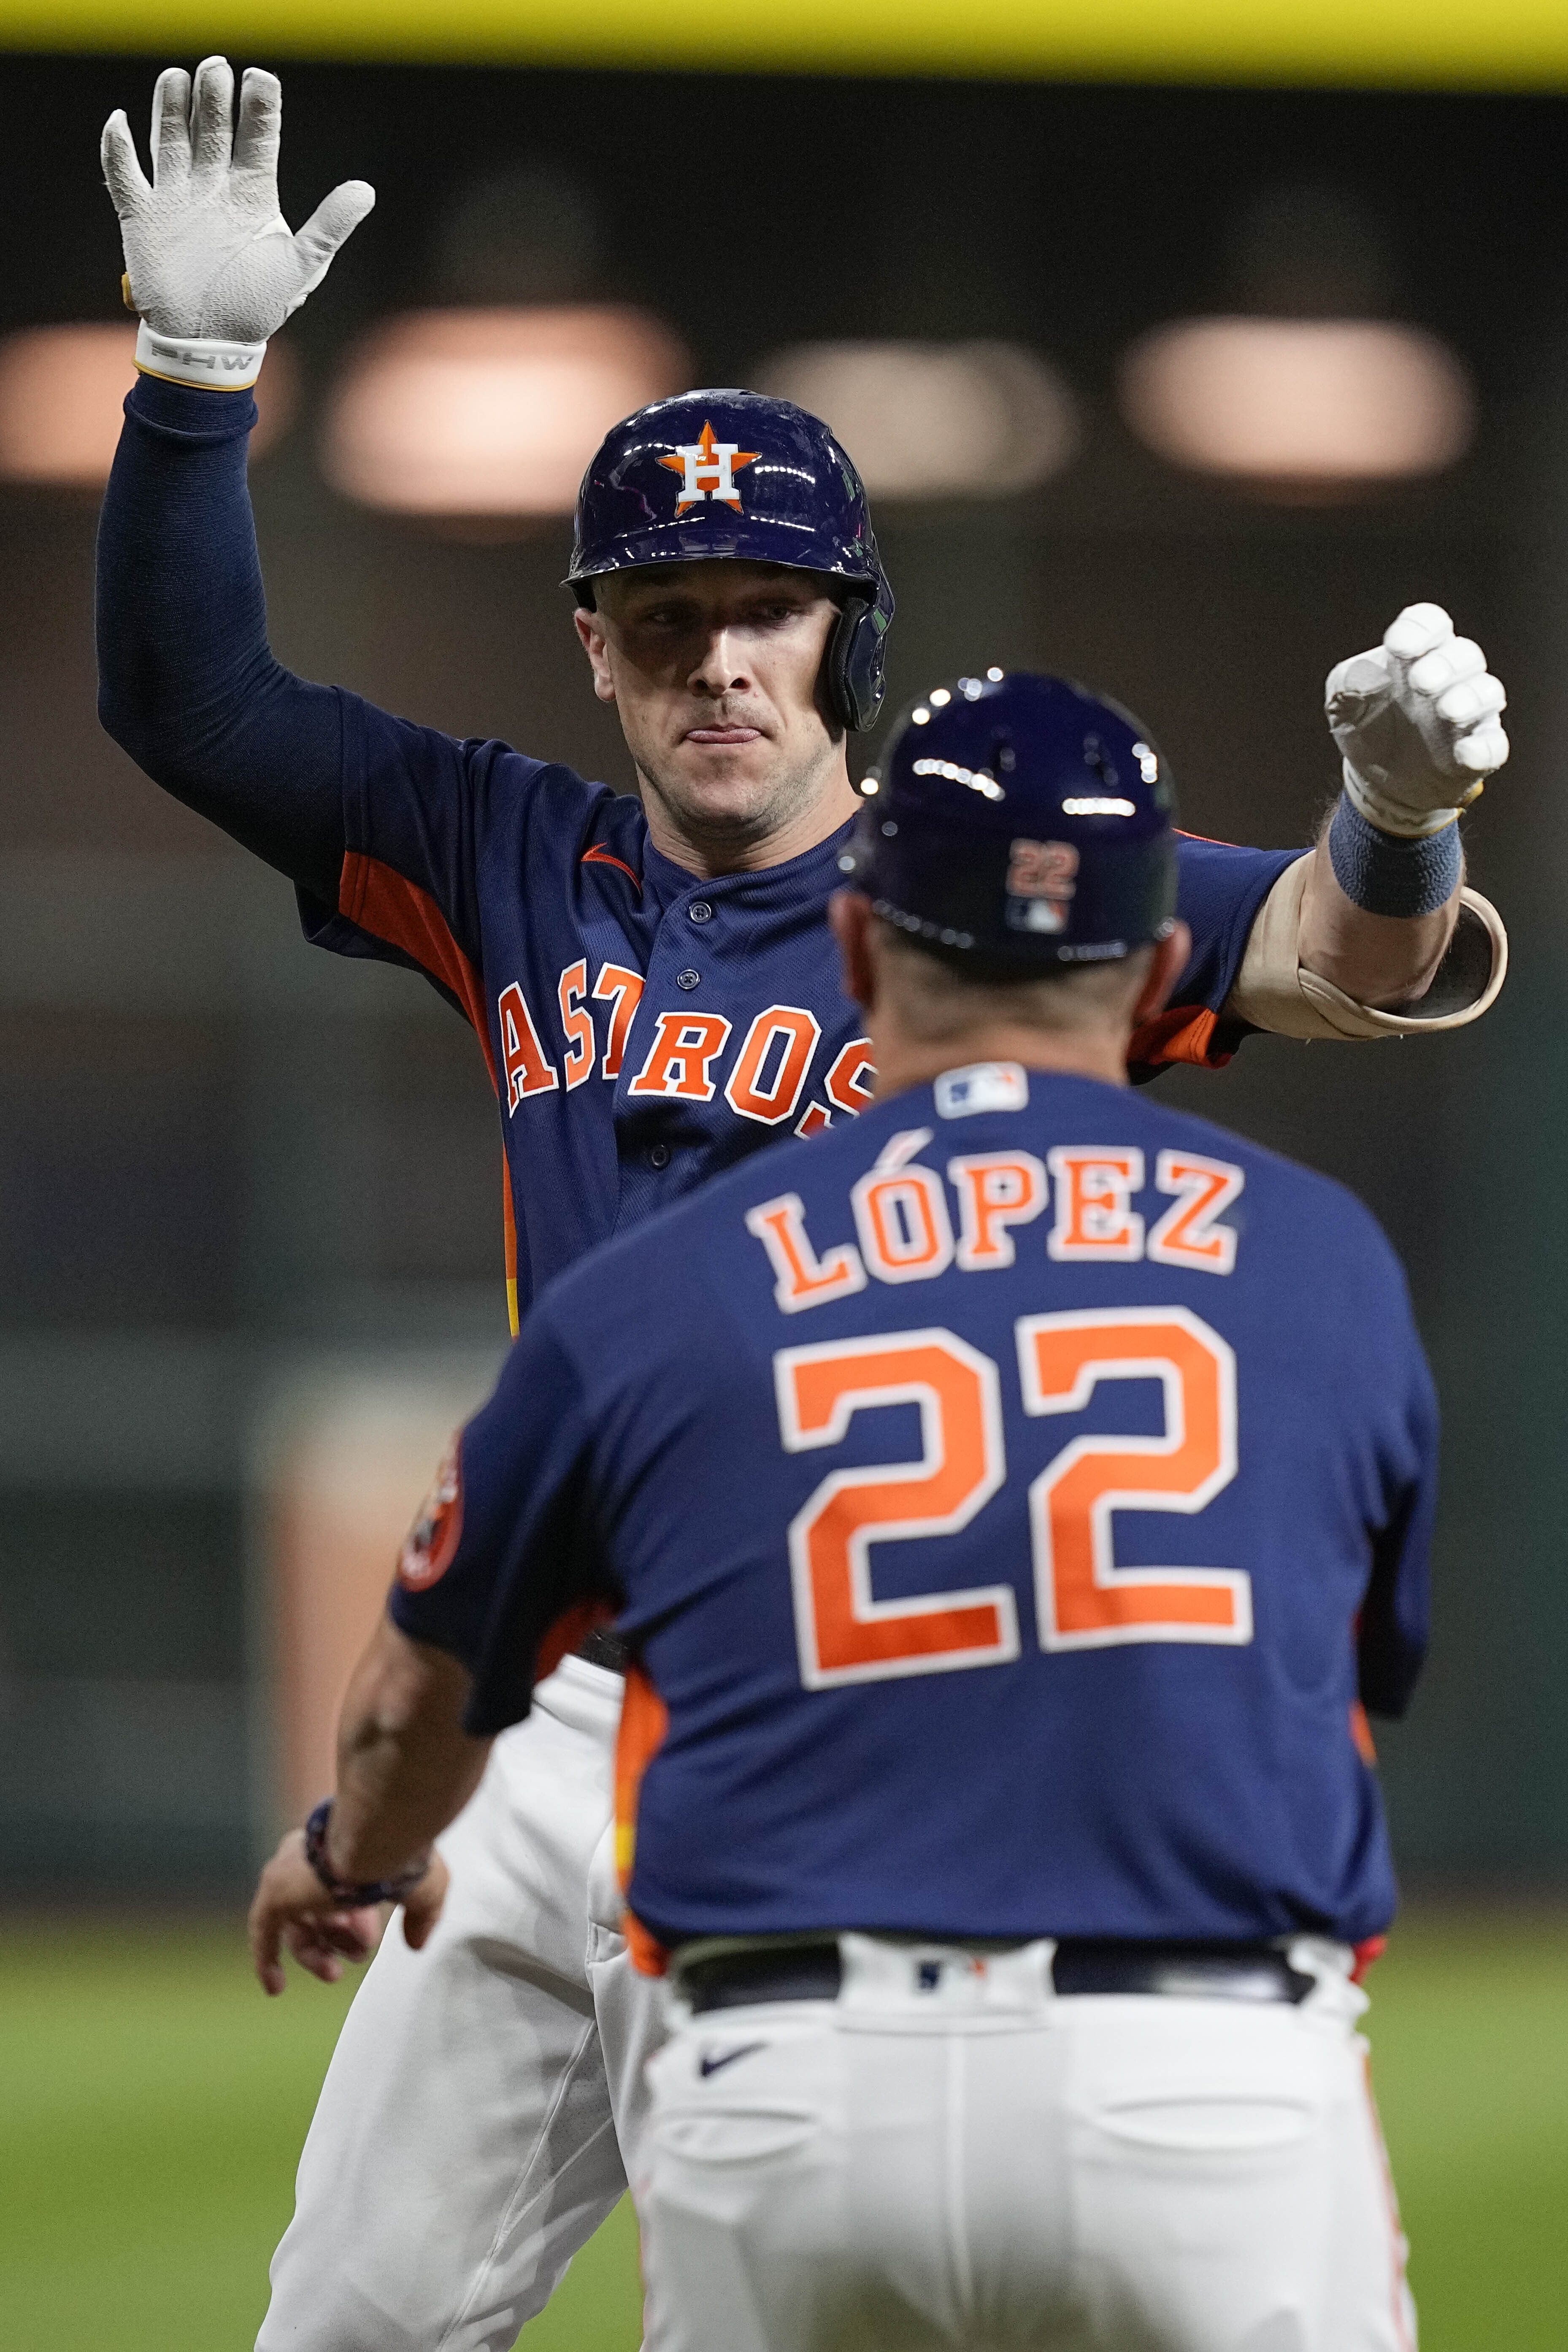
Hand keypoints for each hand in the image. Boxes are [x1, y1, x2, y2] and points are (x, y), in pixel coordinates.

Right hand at [101, 56, 373, 344]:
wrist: (210, 342)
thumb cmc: (257, 306)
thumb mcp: (300, 267)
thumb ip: (329, 227)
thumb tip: (366, 191)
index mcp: (252, 193)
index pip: (257, 137)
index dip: (259, 107)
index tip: (261, 79)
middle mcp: (214, 186)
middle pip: (212, 128)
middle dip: (214, 98)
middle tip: (216, 68)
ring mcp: (177, 197)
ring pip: (170, 138)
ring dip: (172, 108)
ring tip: (178, 78)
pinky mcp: (143, 216)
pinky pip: (125, 174)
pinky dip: (118, 148)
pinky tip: (120, 121)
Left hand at [247, 1828, 448, 1996]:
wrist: (380, 1840)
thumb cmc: (405, 1856)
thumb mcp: (424, 1889)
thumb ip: (420, 1916)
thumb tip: (416, 1942)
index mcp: (344, 1844)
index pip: (340, 1888)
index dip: (357, 1922)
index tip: (370, 1941)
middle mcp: (311, 1854)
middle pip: (315, 1908)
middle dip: (337, 1938)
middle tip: (356, 1956)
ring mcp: (289, 1872)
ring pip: (294, 1923)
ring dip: (314, 1954)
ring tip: (334, 1974)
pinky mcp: (275, 1892)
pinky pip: (263, 1934)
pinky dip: (268, 1961)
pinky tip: (275, 1987)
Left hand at [1325, 602, 1508, 838]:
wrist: (1375, 780)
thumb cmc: (1364, 726)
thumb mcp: (1342, 702)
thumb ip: (1346, 683)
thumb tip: (1365, 679)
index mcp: (1416, 654)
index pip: (1430, 624)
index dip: (1420, 629)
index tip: (1397, 646)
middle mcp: (1449, 677)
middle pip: (1465, 654)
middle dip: (1446, 664)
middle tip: (1420, 682)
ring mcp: (1467, 714)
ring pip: (1487, 692)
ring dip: (1470, 698)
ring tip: (1447, 710)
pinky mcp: (1476, 752)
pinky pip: (1493, 745)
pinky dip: (1484, 747)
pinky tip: (1466, 752)